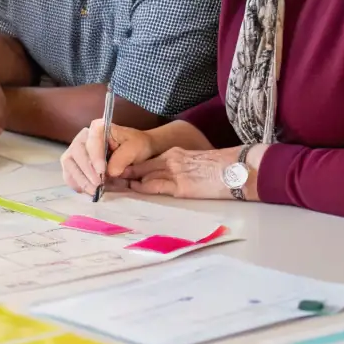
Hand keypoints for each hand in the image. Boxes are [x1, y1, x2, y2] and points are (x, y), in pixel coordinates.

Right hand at [61, 120, 159, 194]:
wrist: (136, 153)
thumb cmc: (136, 146)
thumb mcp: (136, 148)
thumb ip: (123, 157)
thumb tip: (110, 172)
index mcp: (98, 128)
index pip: (92, 140)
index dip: (95, 156)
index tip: (102, 171)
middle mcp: (83, 137)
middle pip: (77, 152)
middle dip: (87, 171)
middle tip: (98, 185)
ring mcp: (76, 151)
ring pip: (69, 164)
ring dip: (80, 180)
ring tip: (94, 191)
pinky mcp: (74, 164)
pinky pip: (69, 174)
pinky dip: (76, 184)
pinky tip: (88, 191)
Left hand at [118, 147, 236, 199]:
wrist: (235, 169)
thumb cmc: (221, 169)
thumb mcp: (196, 163)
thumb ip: (182, 167)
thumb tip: (173, 178)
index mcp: (176, 154)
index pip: (149, 161)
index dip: (133, 167)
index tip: (120, 171)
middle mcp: (172, 161)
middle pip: (141, 166)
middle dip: (124, 173)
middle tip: (108, 178)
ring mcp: (175, 173)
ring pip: (144, 175)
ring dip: (128, 181)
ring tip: (113, 185)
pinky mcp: (180, 187)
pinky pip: (155, 186)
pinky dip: (141, 188)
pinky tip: (131, 189)